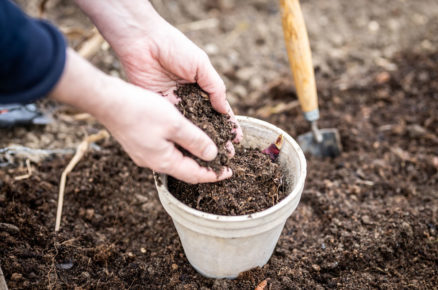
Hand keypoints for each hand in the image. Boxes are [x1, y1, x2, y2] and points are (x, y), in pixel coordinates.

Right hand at [51, 49, 231, 183]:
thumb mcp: (175, 124)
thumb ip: (195, 141)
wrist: (108, 101)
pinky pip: (165, 151)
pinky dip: (180, 148)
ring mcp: (144, 154)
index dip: (214, 174)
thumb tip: (212, 155)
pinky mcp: (139, 143)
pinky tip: (185, 138)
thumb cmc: (142, 111)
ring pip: (175, 160)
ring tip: (207, 149)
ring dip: (192, 156)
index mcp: (164, 161)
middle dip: (204, 167)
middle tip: (221, 160)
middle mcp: (153, 162)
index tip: (229, 171)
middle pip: (184, 170)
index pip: (194, 175)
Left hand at [74, 0, 242, 141]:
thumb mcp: (201, 65)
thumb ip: (215, 87)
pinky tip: (188, 150)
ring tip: (210, 158)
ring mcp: (173, 104)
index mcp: (201, 86)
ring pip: (190, 127)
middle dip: (216, 138)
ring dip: (199, 142)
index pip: (218, 109)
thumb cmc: (175, 47)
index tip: (237, 139)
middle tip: (226, 156)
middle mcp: (188, 97)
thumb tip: (225, 111)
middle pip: (205, 122)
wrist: (143, 41)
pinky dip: (180, 136)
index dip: (228, 124)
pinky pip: (171, 124)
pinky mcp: (158, 107)